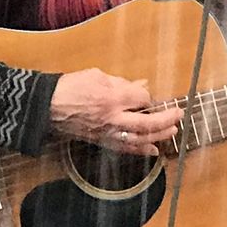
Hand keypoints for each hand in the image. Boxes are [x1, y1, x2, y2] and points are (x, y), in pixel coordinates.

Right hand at [49, 68, 182, 154]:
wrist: (48, 107)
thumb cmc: (70, 88)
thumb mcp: (97, 76)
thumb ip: (122, 82)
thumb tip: (140, 86)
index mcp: (111, 98)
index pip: (141, 99)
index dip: (148, 97)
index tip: (148, 94)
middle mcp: (112, 118)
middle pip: (147, 123)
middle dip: (166, 120)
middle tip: (178, 115)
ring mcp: (108, 133)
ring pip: (139, 139)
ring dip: (159, 136)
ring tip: (172, 131)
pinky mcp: (102, 142)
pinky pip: (126, 148)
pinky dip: (142, 150)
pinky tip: (154, 150)